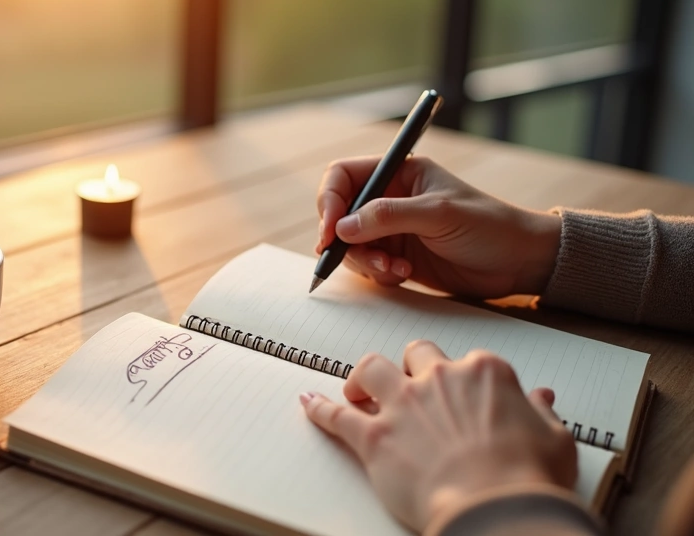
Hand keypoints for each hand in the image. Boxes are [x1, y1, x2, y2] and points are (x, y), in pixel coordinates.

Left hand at [300, 341, 577, 531]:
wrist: (496, 509)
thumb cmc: (528, 480)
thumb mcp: (554, 440)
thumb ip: (542, 413)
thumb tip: (540, 399)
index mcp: (484, 373)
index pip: (468, 362)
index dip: (462, 381)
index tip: (462, 396)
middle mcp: (439, 378)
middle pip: (415, 354)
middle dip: (410, 366)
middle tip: (409, 386)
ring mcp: (402, 404)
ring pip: (371, 369)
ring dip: (363, 378)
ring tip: (359, 390)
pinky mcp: (373, 437)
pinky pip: (336, 415)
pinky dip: (319, 409)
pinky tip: (309, 403)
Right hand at [315, 156, 561, 298]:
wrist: (520, 262)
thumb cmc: (488, 226)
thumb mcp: (438, 214)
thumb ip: (388, 217)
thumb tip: (342, 228)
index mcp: (400, 173)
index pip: (343, 177)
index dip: (330, 200)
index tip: (331, 229)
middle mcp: (390, 198)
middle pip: (340, 213)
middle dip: (343, 238)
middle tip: (357, 256)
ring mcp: (392, 229)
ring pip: (350, 243)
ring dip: (364, 259)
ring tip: (394, 268)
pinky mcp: (397, 256)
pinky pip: (368, 264)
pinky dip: (378, 272)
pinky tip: (403, 273)